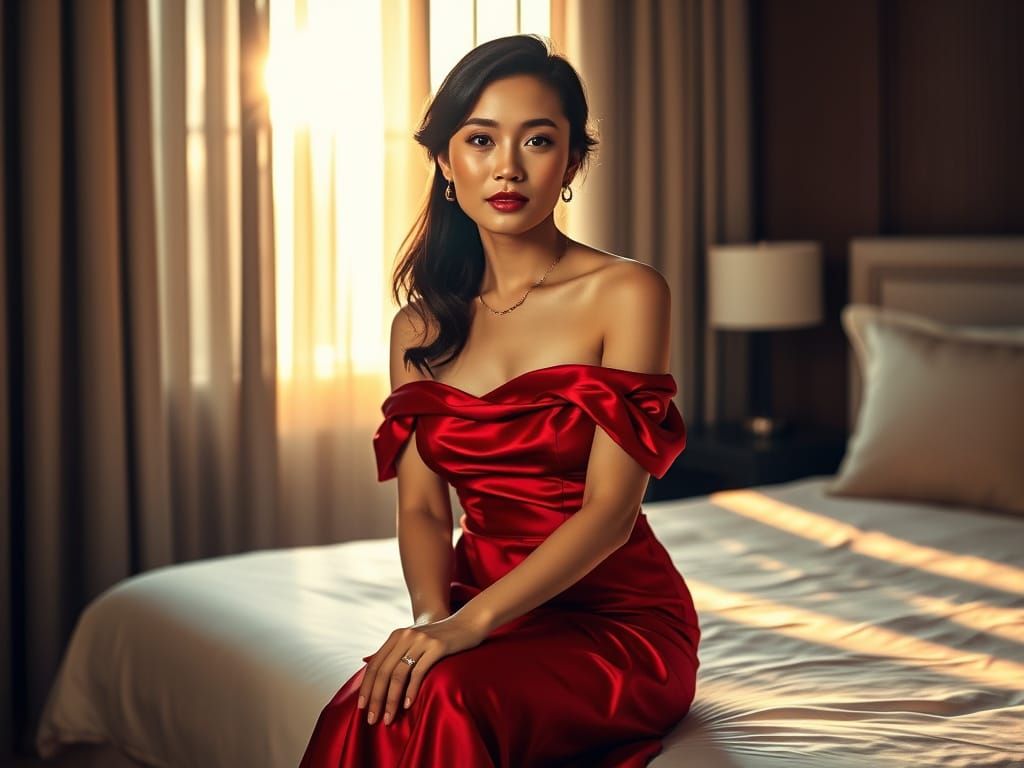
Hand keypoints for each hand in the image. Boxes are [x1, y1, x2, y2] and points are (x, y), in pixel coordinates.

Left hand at [357, 612, 488, 725]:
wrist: (468, 623)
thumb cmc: (441, 637)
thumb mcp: (416, 640)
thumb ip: (397, 652)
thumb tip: (374, 672)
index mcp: (396, 636)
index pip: (374, 665)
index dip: (366, 687)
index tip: (361, 707)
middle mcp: (405, 636)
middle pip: (383, 672)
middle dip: (376, 698)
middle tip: (372, 719)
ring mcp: (421, 640)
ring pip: (398, 674)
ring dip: (391, 700)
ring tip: (388, 718)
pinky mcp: (437, 646)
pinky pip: (418, 672)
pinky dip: (410, 691)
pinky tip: (408, 705)